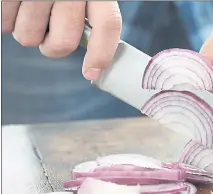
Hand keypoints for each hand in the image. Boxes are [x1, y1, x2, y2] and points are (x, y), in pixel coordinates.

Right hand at [1, 1, 121, 79]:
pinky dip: (7, 19)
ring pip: (29, 37)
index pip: (108, 24)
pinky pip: (5, 23)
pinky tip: (15, 2)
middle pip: (64, 42)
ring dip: (28, 31)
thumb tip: (93, 53)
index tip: (91, 73)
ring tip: (29, 9)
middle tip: (48, 34)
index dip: (101, 54)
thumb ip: (93, 11)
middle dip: (53, 47)